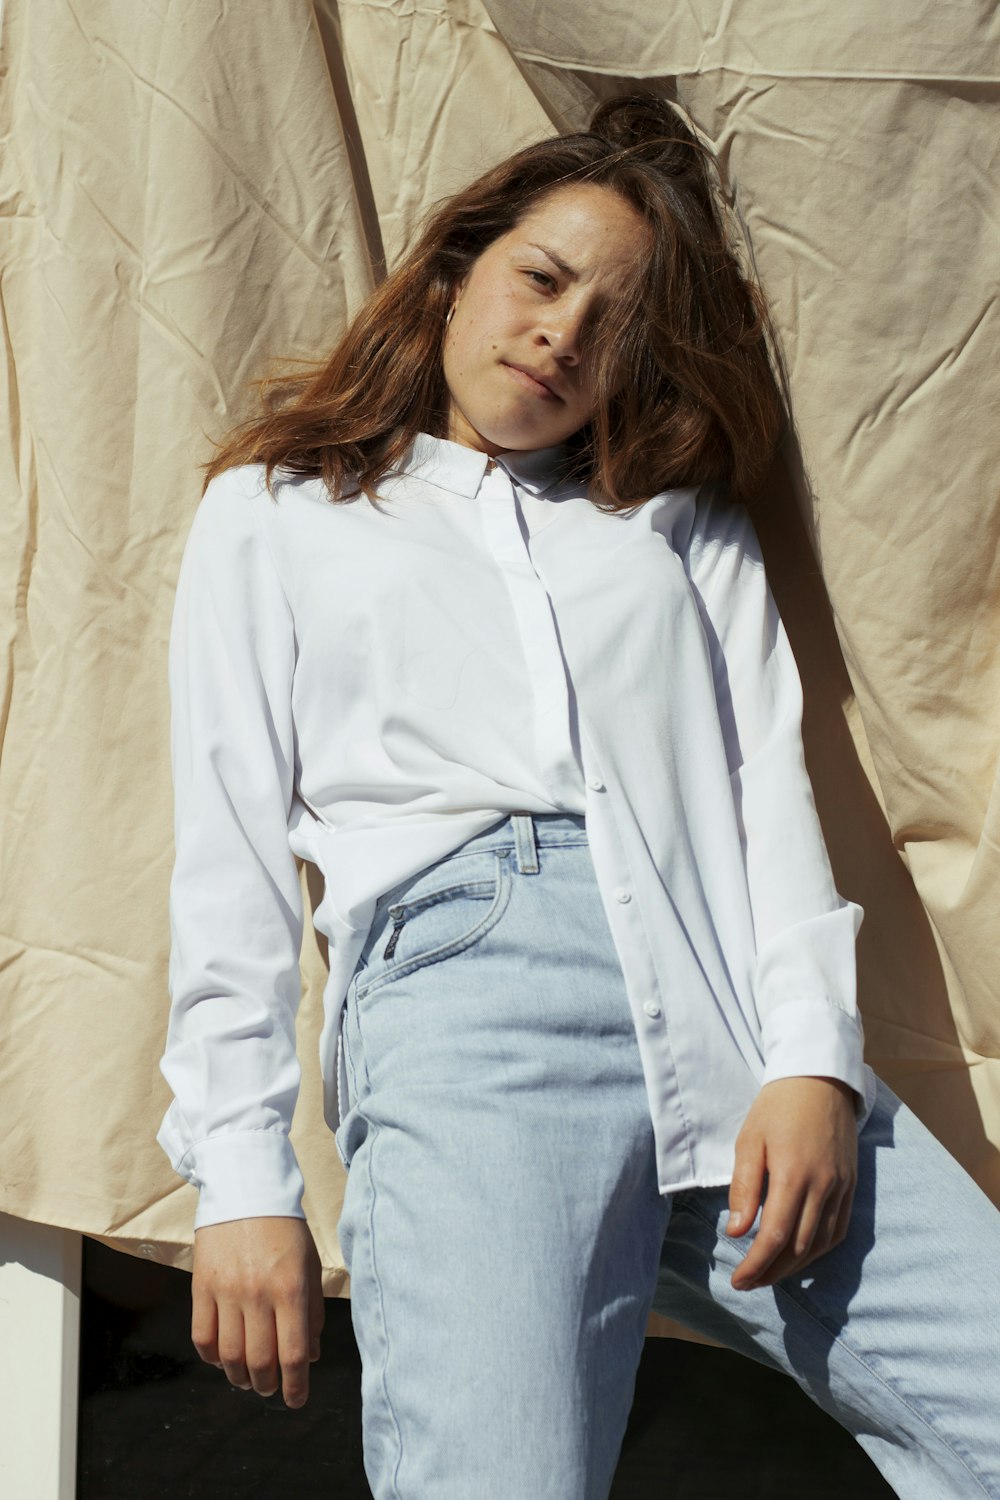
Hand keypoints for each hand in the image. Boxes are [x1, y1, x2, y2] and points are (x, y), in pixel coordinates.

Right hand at [191, 1216, 324, 1407]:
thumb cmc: (284, 1229)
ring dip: (239, 1376)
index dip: (295, 1387)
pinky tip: (222, 1357)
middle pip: (259, 1361)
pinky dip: (212, 1357)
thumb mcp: (309, 1265)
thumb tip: (309, 1356)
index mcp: (290, 1288)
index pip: (292, 1354)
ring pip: (229, 1356)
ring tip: (248, 1377)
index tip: (296, 1400)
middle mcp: (258, 1294)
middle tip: (270, 1387)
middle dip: (267, 1384)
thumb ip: (312, 1311)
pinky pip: (202, 1336)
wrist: (246, 1190)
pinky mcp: (201, 1286)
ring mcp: (226, 1291)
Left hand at [725, 1076, 857, 1290]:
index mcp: (794, 1174)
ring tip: (770, 1274)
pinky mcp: (852, 1184)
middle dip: (772, 1272)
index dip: (756, 1265)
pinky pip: (839, 1229)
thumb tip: (737, 1231)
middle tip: (749, 1283)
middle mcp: (823, 1185)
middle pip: (800, 1248)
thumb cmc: (777, 1106)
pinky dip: (819, 1249)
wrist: (820, 1078)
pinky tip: (801, 1255)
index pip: (776, 1236)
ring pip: (821, 1243)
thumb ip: (744, 1187)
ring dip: (795, 1267)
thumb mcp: (749, 1140)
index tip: (738, 1281)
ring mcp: (842, 1186)